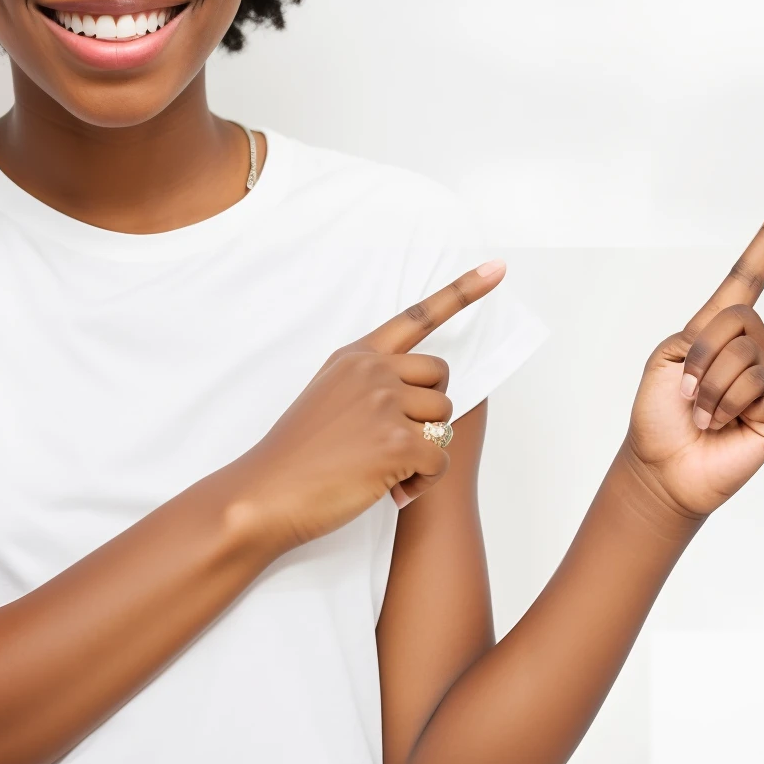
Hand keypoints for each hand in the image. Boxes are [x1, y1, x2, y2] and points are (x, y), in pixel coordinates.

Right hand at [229, 261, 504, 550]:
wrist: (266, 493)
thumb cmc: (297, 454)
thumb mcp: (327, 394)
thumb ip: (366, 380)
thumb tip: (413, 393)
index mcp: (357, 356)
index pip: (418, 316)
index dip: (463, 291)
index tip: (497, 270)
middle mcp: (374, 370)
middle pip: (441, 377)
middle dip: (429, 410)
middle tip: (397, 441)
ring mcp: (385, 404)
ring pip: (443, 419)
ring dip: (425, 450)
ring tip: (389, 470)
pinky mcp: (397, 442)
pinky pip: (439, 458)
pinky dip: (423, 481)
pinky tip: (394, 491)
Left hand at [625, 190, 763, 517]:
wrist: (662, 467)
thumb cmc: (661, 415)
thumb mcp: (667, 357)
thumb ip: (704, 334)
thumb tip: (747, 354)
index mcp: (720, 327)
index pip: (753, 273)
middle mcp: (753, 346)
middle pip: (740, 317)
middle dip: (703, 355)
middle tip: (691, 392)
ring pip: (747, 356)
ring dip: (712, 389)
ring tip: (706, 415)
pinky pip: (762, 387)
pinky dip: (730, 407)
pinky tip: (726, 426)